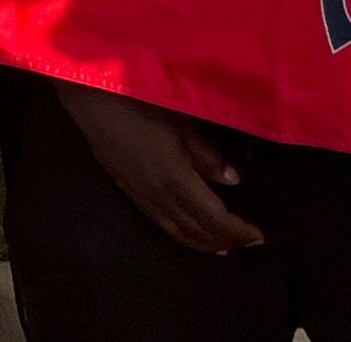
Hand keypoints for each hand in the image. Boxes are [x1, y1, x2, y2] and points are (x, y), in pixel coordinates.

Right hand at [56, 84, 262, 252]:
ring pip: (177, 232)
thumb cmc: (141, 104)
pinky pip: (160, 224)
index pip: (215, 218)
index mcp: (177, 180)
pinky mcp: (129, 191)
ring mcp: (142, 196)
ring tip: (222, 248)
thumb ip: (207, 155)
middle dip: (225, 240)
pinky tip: (184, 231)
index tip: (259, 235)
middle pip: (197, 230)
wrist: (92, 101)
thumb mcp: (182, 123)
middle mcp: (160, 196)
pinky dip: (180, 234)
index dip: (238, 230)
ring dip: (202, 243)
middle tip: (247, 243)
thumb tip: (232, 180)